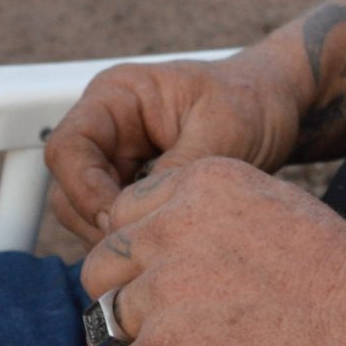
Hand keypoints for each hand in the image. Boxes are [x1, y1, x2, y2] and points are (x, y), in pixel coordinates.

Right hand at [45, 53, 306, 246]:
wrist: (279, 106)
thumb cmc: (252, 101)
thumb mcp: (223, 131)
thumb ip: (176, 171)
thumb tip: (135, 218)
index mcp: (117, 97)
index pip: (67, 148)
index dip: (84, 191)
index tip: (120, 222)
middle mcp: (107, 127)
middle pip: (67, 187)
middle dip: (97, 223)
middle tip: (140, 248)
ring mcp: (118, 158)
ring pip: (85, 212)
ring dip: (113, 235)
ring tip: (160, 247)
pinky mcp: (133, 186)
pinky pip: (113, 221)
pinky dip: (132, 237)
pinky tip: (166, 244)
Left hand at [78, 156, 345, 345]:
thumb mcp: (271, 211)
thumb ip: (208, 225)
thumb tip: (163, 263)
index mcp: (200, 183)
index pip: (123, 219)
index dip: (142, 265)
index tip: (175, 295)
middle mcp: (172, 226)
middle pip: (98, 272)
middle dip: (127, 310)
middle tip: (173, 342)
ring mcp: (165, 291)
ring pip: (101, 331)